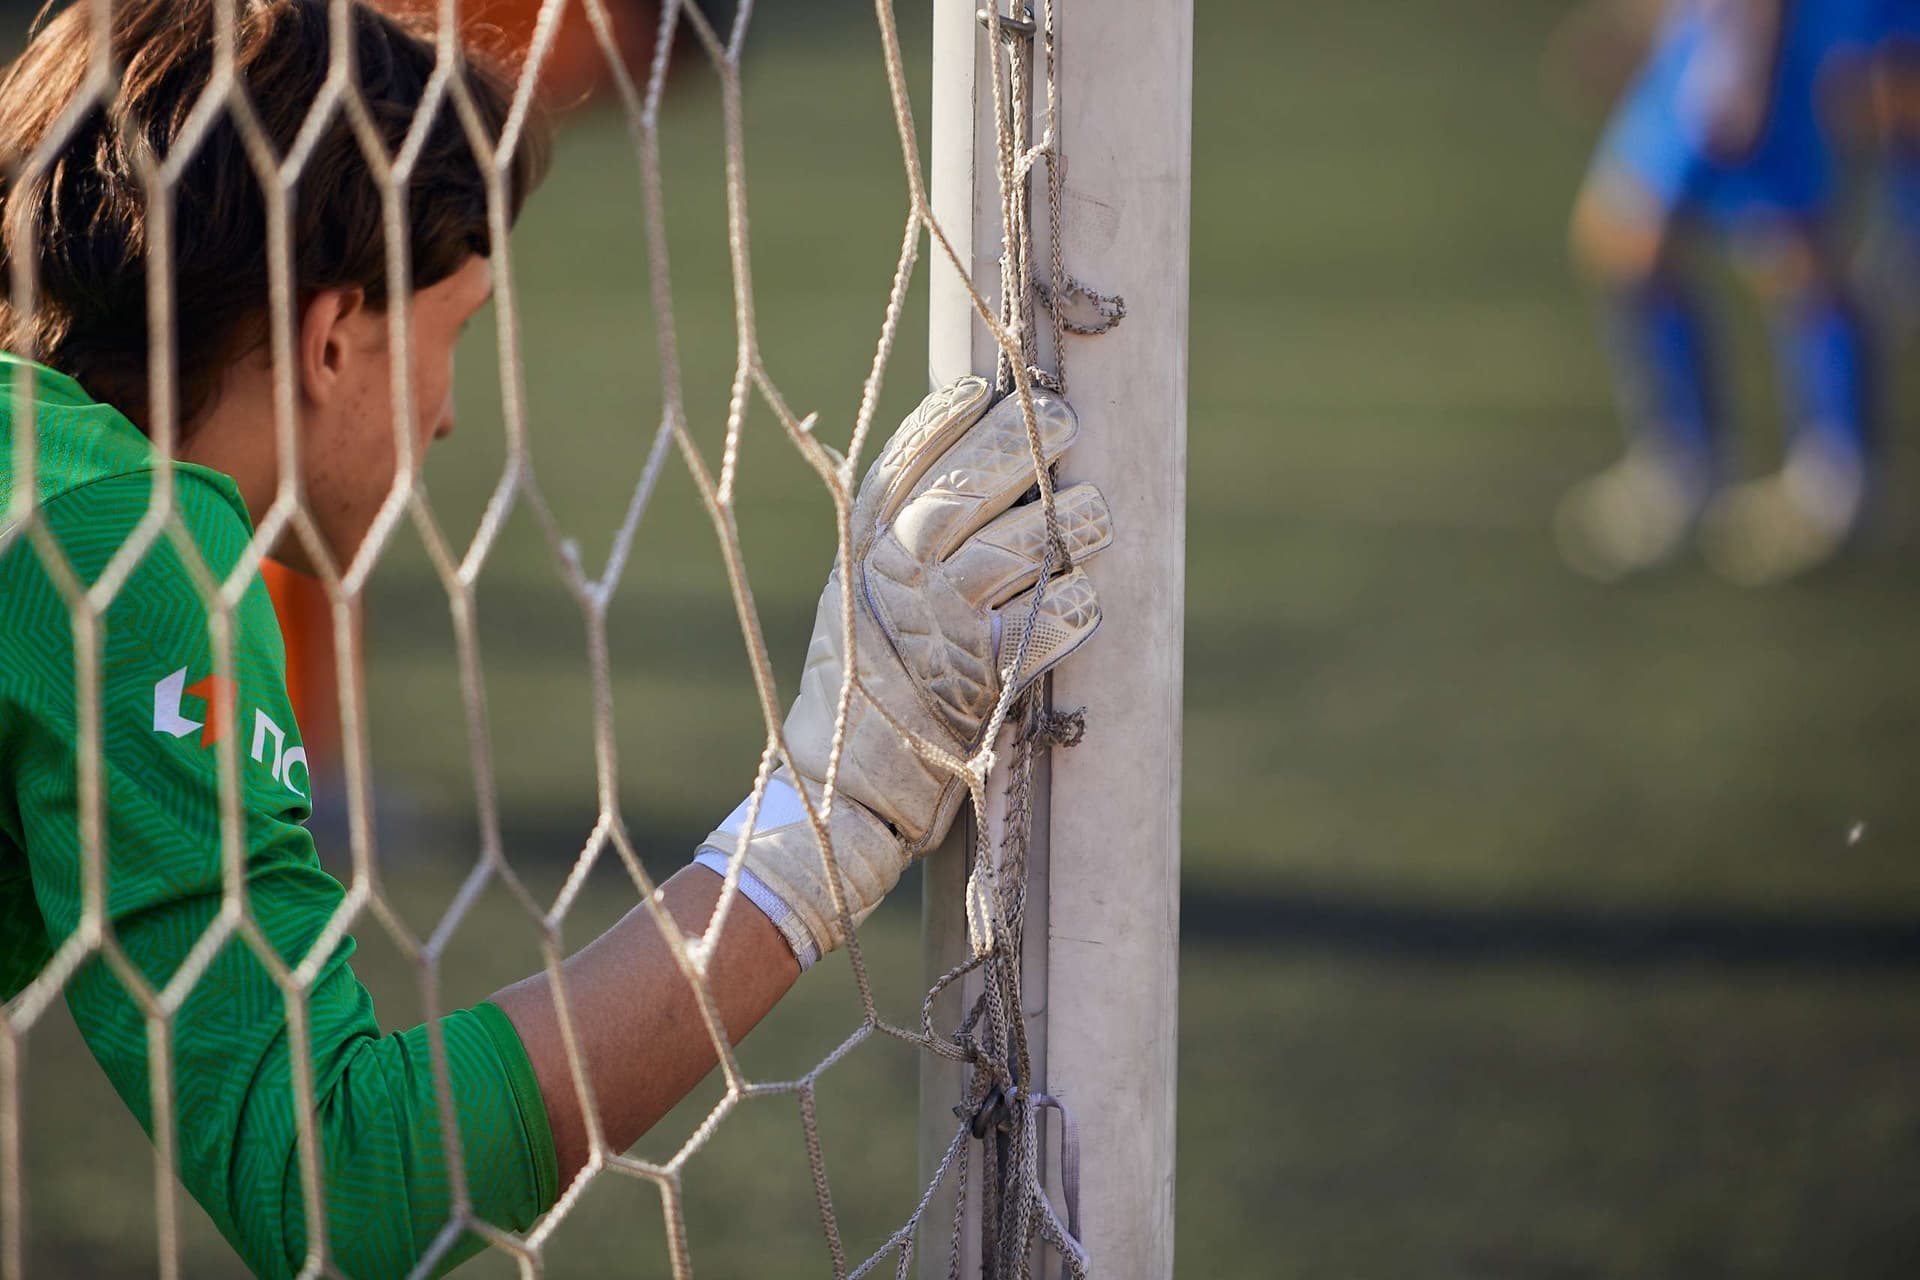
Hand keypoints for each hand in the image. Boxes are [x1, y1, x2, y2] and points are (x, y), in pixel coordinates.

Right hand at [698, 376, 1113, 956]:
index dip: (952, 416)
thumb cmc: (860, 686)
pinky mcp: (981, 679)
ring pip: (1028, 545)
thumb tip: (964, 455)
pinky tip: (1088, 605)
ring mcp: (938, 624)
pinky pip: (1050, 624)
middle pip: (970, 485)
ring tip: (1097, 522)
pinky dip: (1078, 611)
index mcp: (860, 549)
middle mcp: (896, 576)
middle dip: (1027, 444)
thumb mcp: (853, 596)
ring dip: (1076, 526)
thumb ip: (893, 536)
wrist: (840, 791)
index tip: (991, 384)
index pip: (906, 460)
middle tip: (1068, 421)